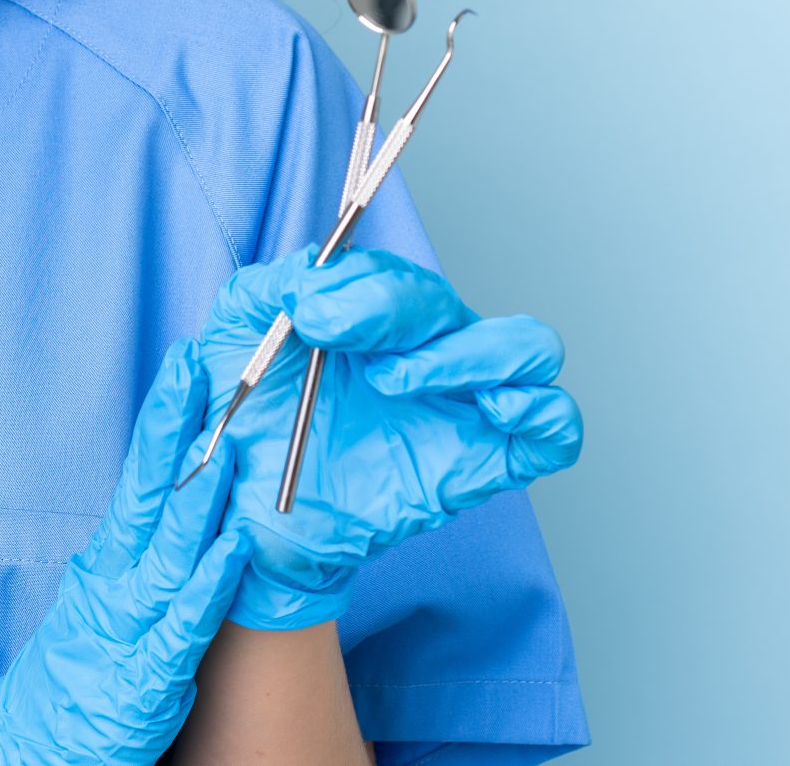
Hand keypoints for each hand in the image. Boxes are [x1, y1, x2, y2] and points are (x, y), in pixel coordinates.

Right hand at [0, 340, 255, 765]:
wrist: (22, 754)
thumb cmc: (67, 689)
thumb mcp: (97, 614)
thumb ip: (130, 570)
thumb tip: (169, 518)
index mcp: (103, 569)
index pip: (139, 483)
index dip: (163, 427)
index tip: (185, 374)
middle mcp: (112, 587)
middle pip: (149, 496)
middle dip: (174, 431)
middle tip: (198, 370)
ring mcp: (128, 631)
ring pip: (171, 552)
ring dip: (201, 497)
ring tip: (228, 446)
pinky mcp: (145, 681)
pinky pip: (185, 626)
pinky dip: (211, 585)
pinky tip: (234, 550)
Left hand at [193, 247, 582, 631]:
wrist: (247, 518)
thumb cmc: (247, 422)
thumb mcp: (234, 337)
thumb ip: (267, 287)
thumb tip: (312, 272)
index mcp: (377, 320)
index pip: (398, 277)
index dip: (360, 285)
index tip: (306, 314)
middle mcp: (429, 355)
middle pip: (454, 306)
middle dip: (395, 310)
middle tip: (331, 337)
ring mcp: (463, 407)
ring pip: (529, 349)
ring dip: (470, 353)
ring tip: (393, 382)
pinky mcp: (482, 464)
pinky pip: (555, 427)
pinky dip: (544, 410)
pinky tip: (490, 411)